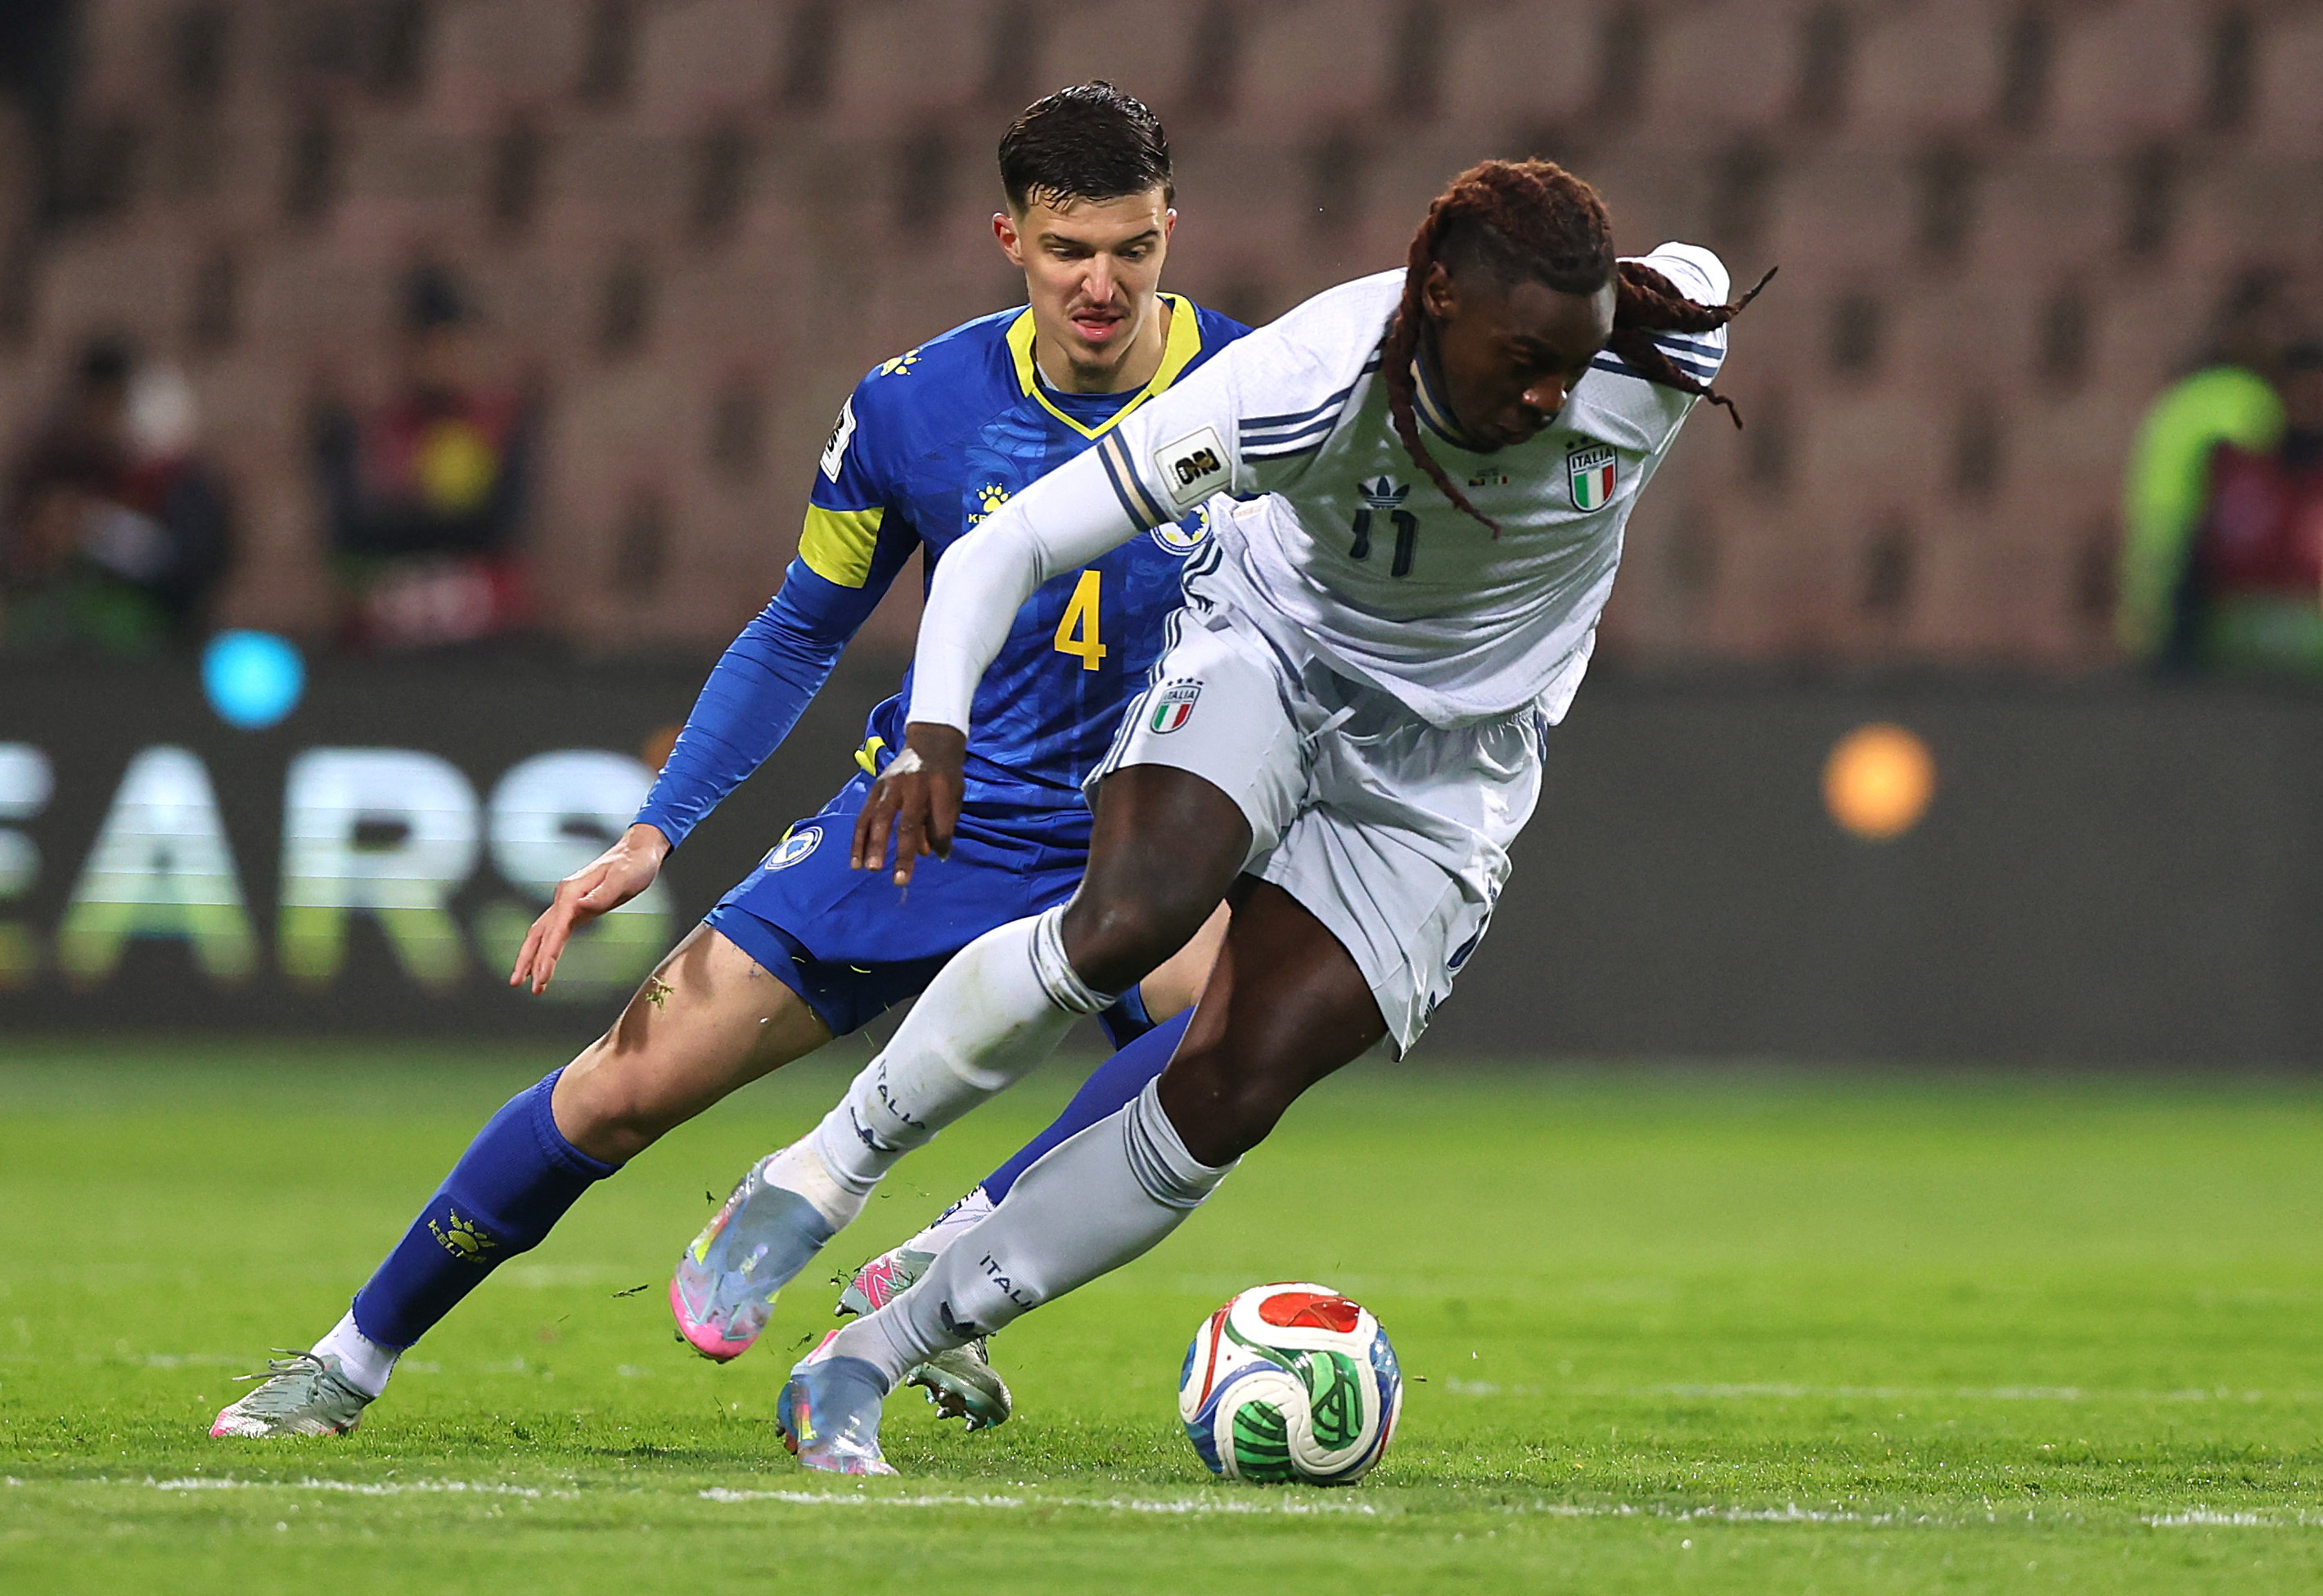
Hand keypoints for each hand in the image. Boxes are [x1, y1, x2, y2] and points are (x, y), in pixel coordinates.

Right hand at [510, 822, 670, 994]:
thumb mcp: (623, 879)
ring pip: (543, 933)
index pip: (555, 929)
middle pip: (539, 933)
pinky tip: (542, 964)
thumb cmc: (634, 865)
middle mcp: (565, 897)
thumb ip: (601, 895)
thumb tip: (579, 907)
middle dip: (529, 960)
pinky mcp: (576, 907)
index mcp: (572, 891)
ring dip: (532, 957)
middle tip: (520, 985)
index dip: (547, 955)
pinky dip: (547, 949)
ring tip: (525, 982)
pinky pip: (555, 932)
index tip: (541, 977)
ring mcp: (568, 902)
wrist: (638, 851)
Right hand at [852, 722, 965, 886]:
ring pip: (878, 818)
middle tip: (900, 879)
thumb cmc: (945, 774)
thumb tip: (927, 853)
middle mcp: (912, 784)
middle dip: (903, 852)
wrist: (930, 741)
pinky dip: (859, 839)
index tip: (940, 857)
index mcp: (939, 784)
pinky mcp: (876, 787)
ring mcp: (890, 785)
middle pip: (906, 822)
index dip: (940, 838)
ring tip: (869, 868)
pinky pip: (864, 816)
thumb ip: (943, 822)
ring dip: (872, 846)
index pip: (940, 817)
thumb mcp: (954, 793)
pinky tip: (856, 860)